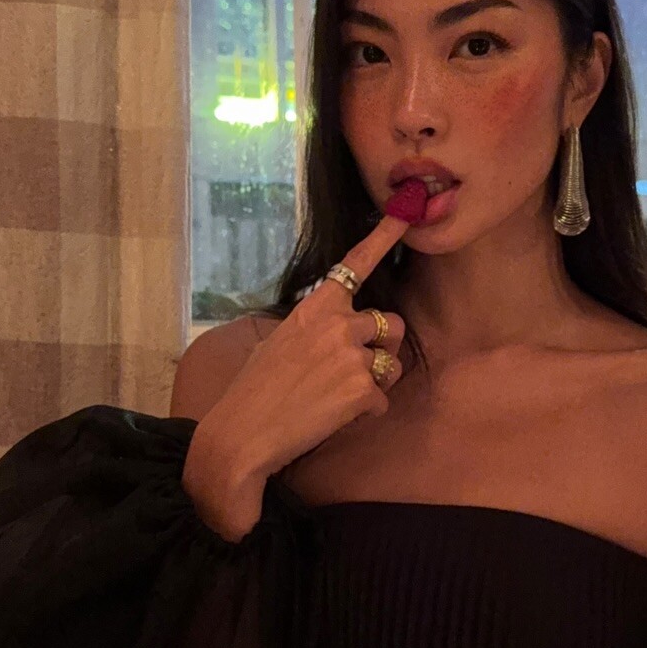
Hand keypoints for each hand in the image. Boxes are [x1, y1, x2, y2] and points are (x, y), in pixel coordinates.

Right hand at [184, 213, 409, 538]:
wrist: (241, 434)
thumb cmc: (253, 392)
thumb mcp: (278, 343)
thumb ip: (313, 330)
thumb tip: (335, 335)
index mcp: (314, 308)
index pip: (355, 265)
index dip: (383, 238)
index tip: (405, 213)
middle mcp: (337, 323)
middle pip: (390, 324)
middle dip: (380, 347)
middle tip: (349, 371)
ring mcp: (351, 355)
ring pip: (390, 366)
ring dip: (372, 384)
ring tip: (333, 398)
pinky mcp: (361, 389)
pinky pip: (381, 401)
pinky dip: (363, 414)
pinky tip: (330, 419)